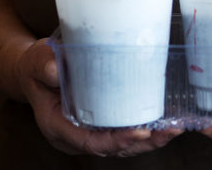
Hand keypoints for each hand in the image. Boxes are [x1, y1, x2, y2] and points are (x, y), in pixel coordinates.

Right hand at [16, 39, 181, 156]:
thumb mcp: (36, 62)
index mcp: (58, 127)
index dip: (116, 141)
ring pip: (123, 145)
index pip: (90, 142)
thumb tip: (54, 69)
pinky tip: (167, 121)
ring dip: (151, 140)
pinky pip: (125, 133)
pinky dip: (146, 130)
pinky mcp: (102, 124)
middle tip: (170, 132)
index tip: (140, 133)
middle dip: (144, 143)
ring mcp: (90, 132)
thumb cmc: (37, 67)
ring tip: (175, 129)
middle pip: (113, 148)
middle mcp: (76, 136)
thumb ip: (43, 66)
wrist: (38, 70)